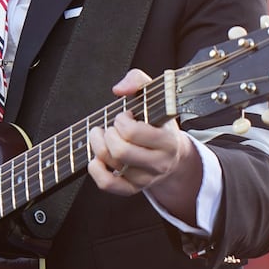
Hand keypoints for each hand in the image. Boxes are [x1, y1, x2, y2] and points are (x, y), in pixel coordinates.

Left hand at [85, 69, 202, 220]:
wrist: (172, 154)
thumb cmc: (158, 121)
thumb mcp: (155, 96)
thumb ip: (138, 80)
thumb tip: (119, 89)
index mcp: (168, 140)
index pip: (134, 133)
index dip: (122, 121)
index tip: (125, 116)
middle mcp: (158, 163)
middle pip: (120, 151)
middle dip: (108, 134)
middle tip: (111, 127)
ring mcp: (145, 178)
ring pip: (112, 165)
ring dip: (97, 146)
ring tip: (101, 136)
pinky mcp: (132, 189)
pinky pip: (108, 185)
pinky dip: (96, 169)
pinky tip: (97, 157)